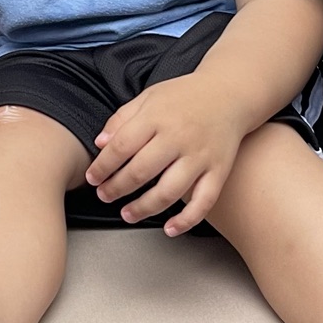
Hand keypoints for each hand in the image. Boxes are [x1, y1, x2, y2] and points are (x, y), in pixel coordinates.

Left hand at [85, 76, 250, 234]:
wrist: (229, 93)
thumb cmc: (184, 97)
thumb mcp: (149, 97)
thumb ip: (122, 119)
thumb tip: (100, 143)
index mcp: (157, 117)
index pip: (122, 146)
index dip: (103, 166)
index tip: (92, 178)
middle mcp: (179, 137)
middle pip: (141, 171)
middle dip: (117, 189)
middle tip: (104, 196)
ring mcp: (200, 156)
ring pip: (169, 192)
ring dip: (144, 208)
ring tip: (127, 214)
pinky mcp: (219, 171)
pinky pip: (204, 202)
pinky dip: (187, 220)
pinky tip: (169, 228)